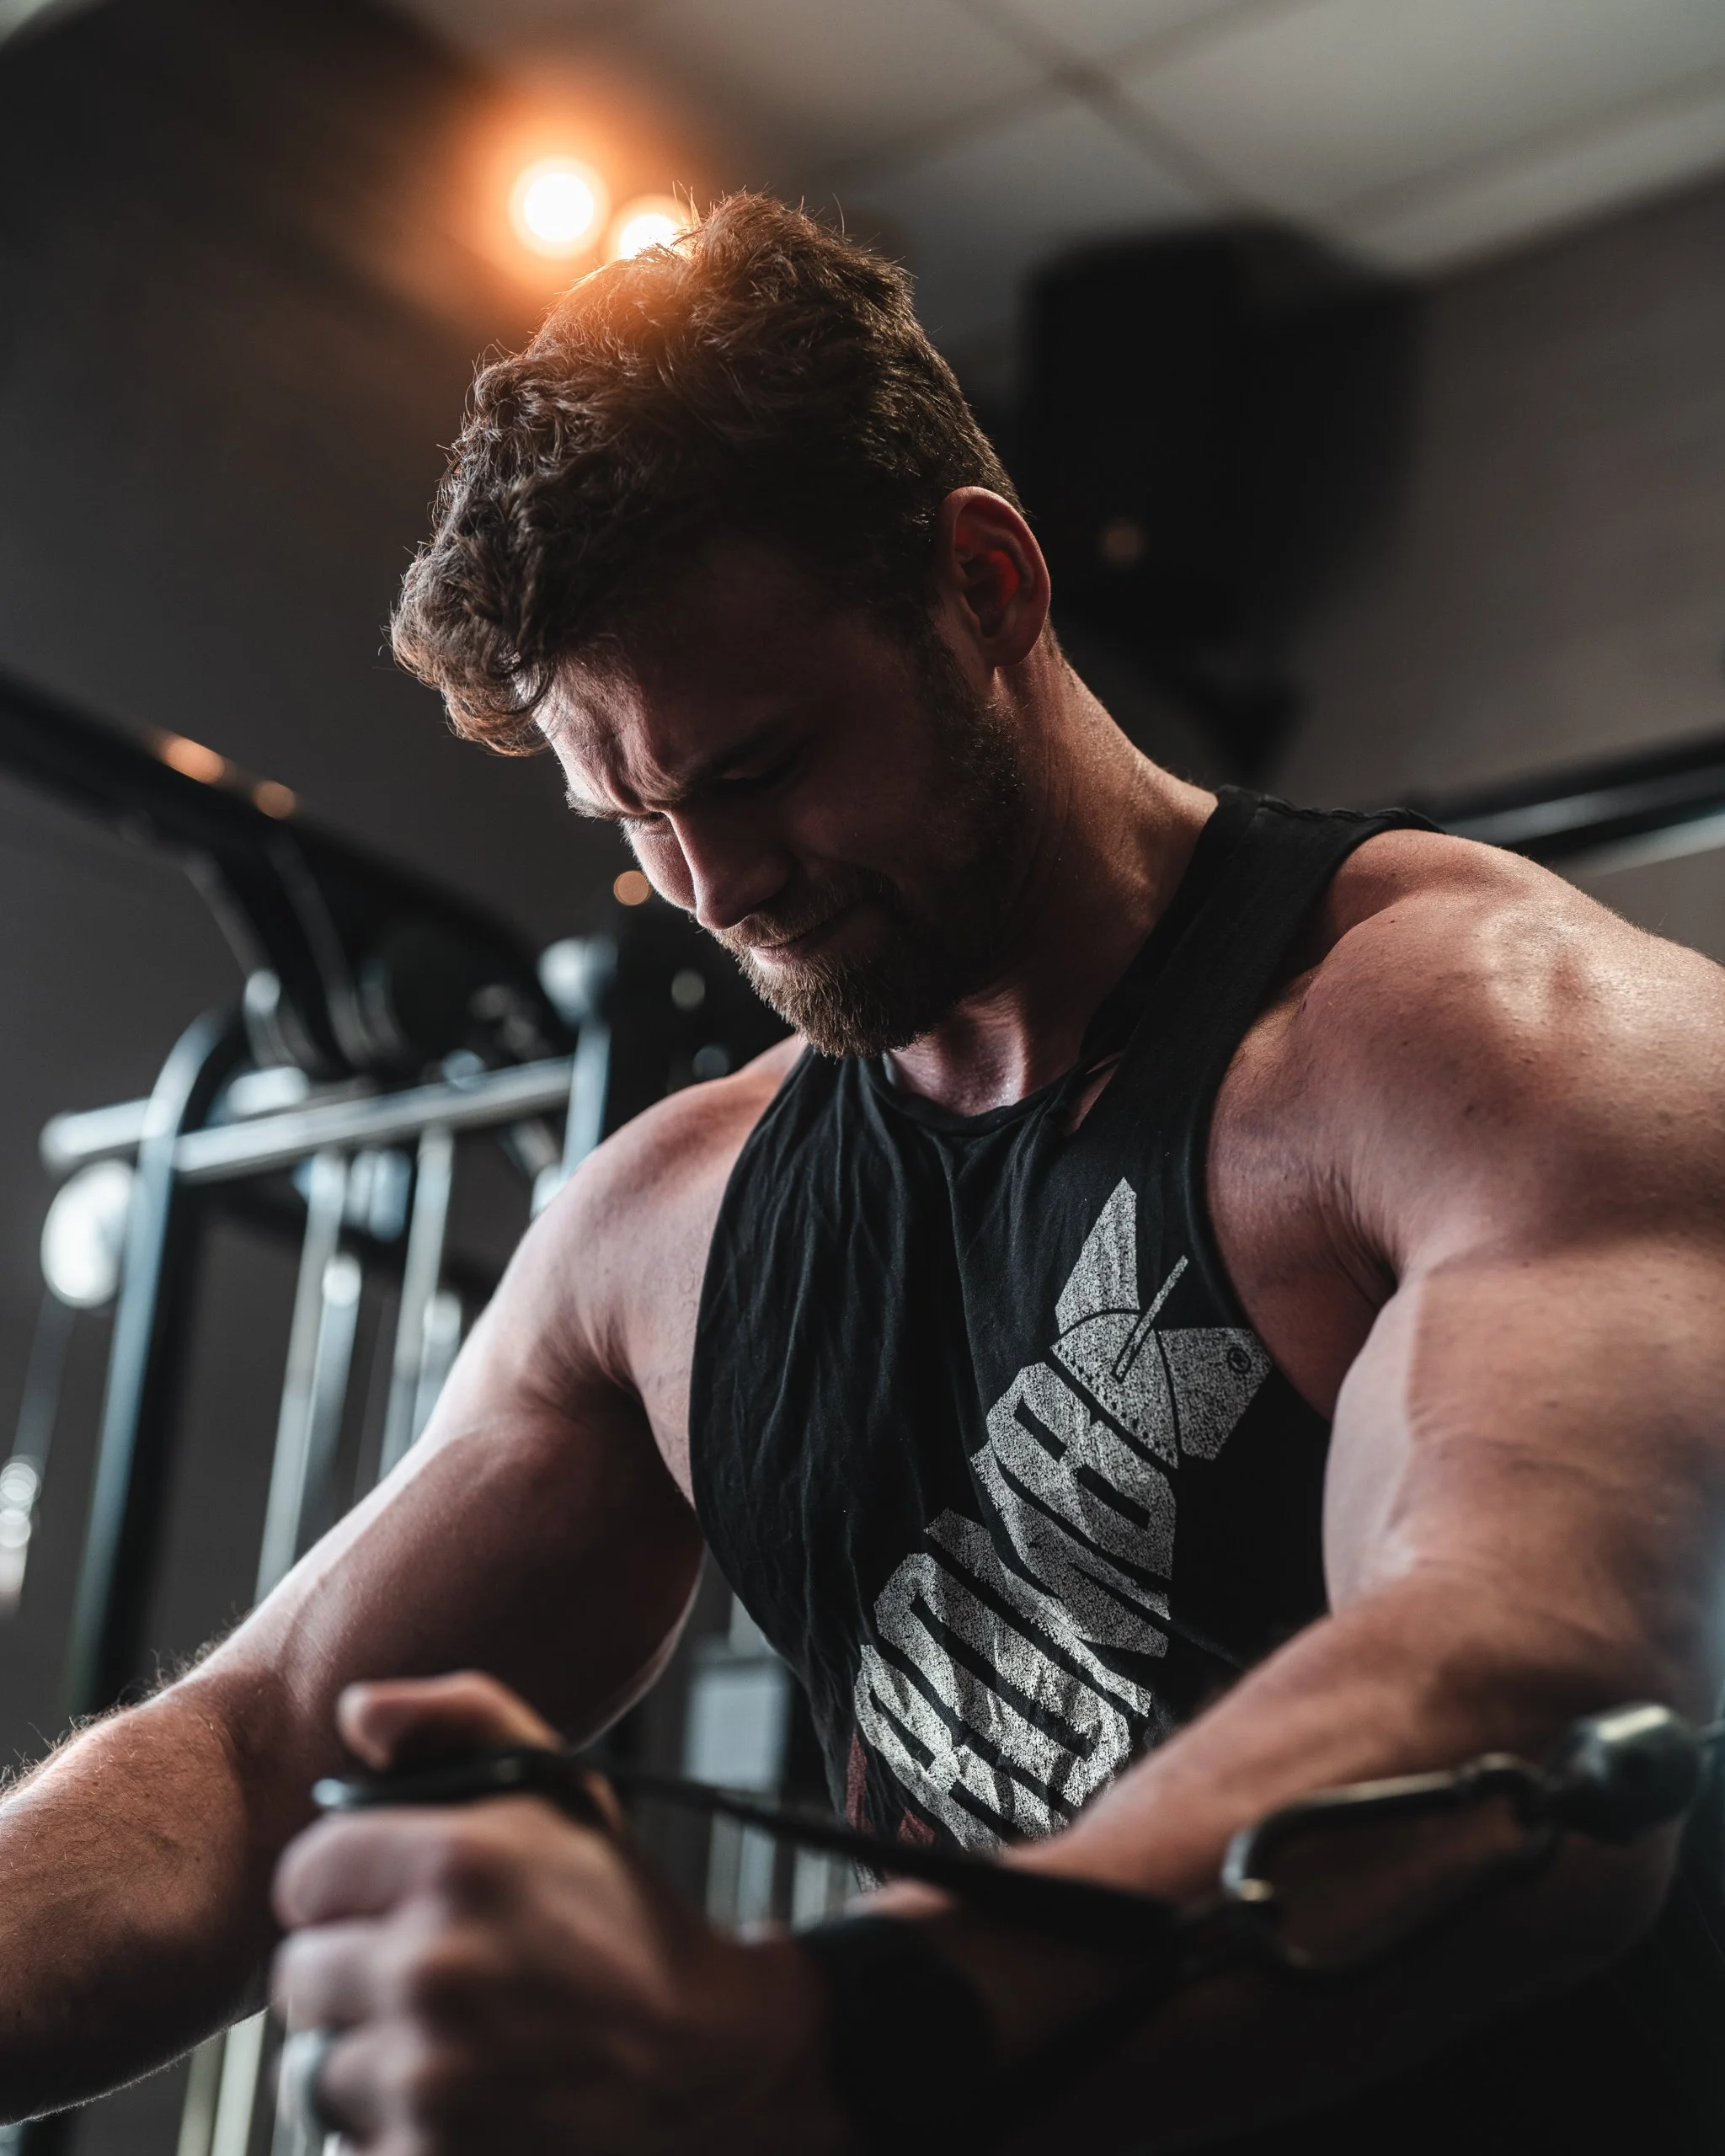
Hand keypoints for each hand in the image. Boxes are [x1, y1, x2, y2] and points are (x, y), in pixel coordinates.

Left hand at [271, 1671, 845, 2153]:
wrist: (701, 2057)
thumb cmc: (616, 1911)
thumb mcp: (556, 1785)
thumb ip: (456, 1715)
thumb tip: (354, 1709)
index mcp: (454, 1860)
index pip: (303, 1875)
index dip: (348, 1889)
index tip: (397, 1903)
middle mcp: (431, 1965)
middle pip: (299, 1975)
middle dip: (355, 1974)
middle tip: (433, 1976)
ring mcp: (427, 2076)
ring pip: (311, 2069)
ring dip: (365, 2061)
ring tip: (446, 2042)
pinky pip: (340, 2143)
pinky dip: (387, 2132)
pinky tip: (457, 2100)